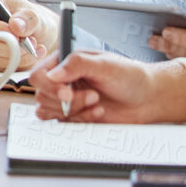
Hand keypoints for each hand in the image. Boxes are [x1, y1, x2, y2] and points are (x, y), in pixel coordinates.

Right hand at [0, 0, 55, 70]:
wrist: (39, 34)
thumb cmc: (32, 19)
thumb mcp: (36, 14)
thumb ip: (28, 18)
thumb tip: (15, 25)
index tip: (15, 35)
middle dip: (10, 46)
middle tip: (29, 43)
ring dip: (15, 57)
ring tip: (32, 47)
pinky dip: (17, 64)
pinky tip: (29, 55)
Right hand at [31, 50, 185, 124]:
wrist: (147, 98)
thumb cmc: (130, 76)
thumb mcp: (105, 64)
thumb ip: (77, 64)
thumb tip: (54, 73)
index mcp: (64, 62)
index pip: (39, 74)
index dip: (50, 86)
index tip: (67, 93)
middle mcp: (62, 81)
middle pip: (42, 95)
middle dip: (69, 101)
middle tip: (92, 96)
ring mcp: (67, 100)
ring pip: (49, 111)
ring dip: (75, 110)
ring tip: (96, 101)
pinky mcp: (74, 116)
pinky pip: (63, 123)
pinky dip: (81, 120)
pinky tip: (97, 112)